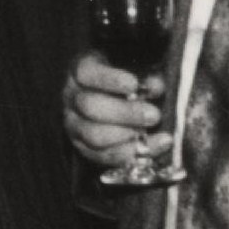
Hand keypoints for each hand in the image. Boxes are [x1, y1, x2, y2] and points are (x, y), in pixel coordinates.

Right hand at [65, 50, 165, 169]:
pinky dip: (129, 156)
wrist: (113, 102)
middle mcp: (72, 98)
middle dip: (125, 113)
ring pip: (94, 136)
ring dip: (128, 139)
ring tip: (156, 137)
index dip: (109, 79)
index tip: (134, 84)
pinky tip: (150, 152)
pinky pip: (102, 156)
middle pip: (90, 106)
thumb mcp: (135, 72)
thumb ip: (146, 77)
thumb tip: (154, 87)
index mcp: (82, 72)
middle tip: (154, 115)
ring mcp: (74, 125)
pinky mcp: (83, 147)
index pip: (86, 73)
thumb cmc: (126, 82)